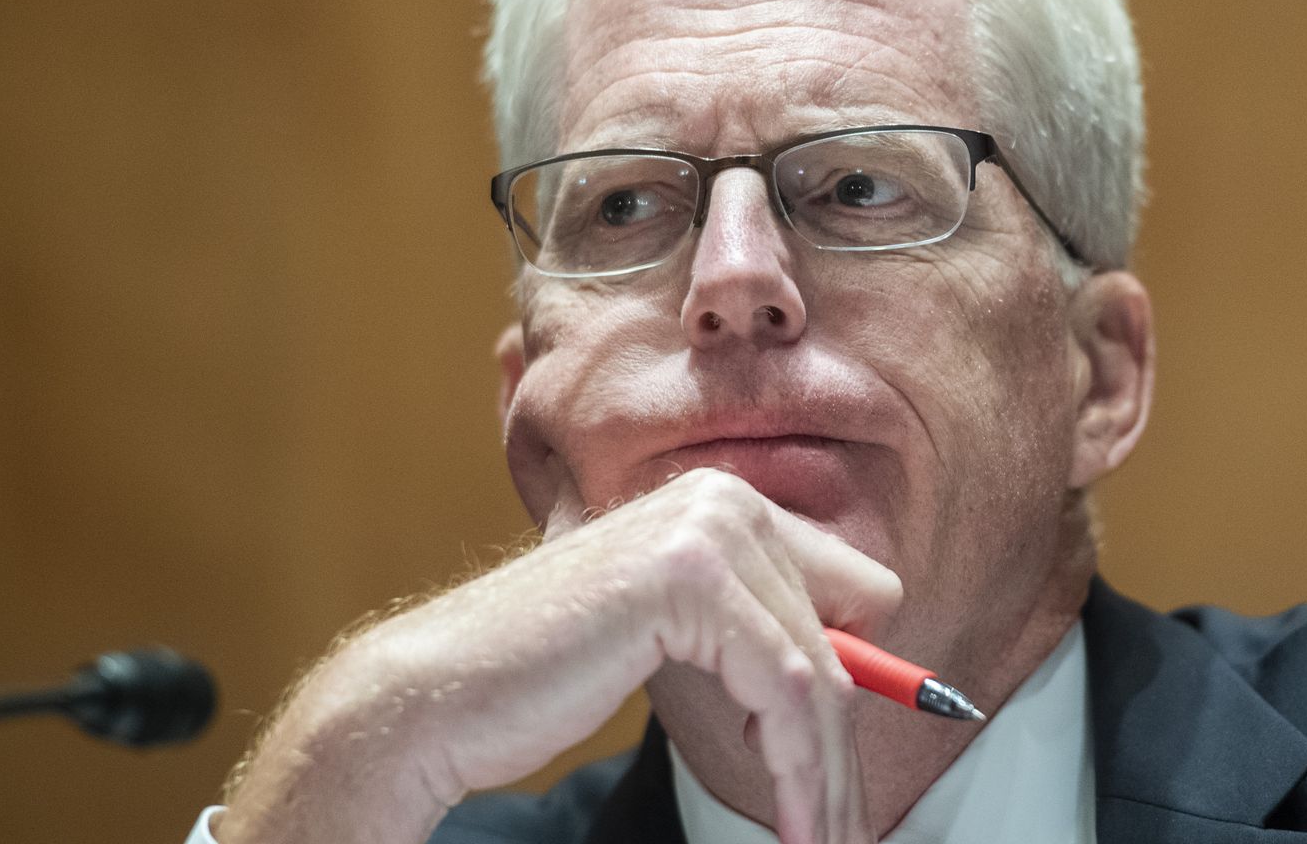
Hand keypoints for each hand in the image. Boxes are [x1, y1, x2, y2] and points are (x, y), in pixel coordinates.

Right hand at [218, 469, 900, 843]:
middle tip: (845, 828)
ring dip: (825, 772)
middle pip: (844, 634)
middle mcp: (723, 498)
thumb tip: (864, 677)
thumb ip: (750, 629)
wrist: (442, 691)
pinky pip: (786, 689)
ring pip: (819, 672)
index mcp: (723, 501)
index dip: (862, 680)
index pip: (852, 589)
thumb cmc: (549, 672)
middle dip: (840, 741)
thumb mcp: (672, 634)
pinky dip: (799, 769)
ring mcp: (707, 530)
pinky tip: (793, 823)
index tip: (850, 767)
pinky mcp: (689, 578)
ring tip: (826, 840)